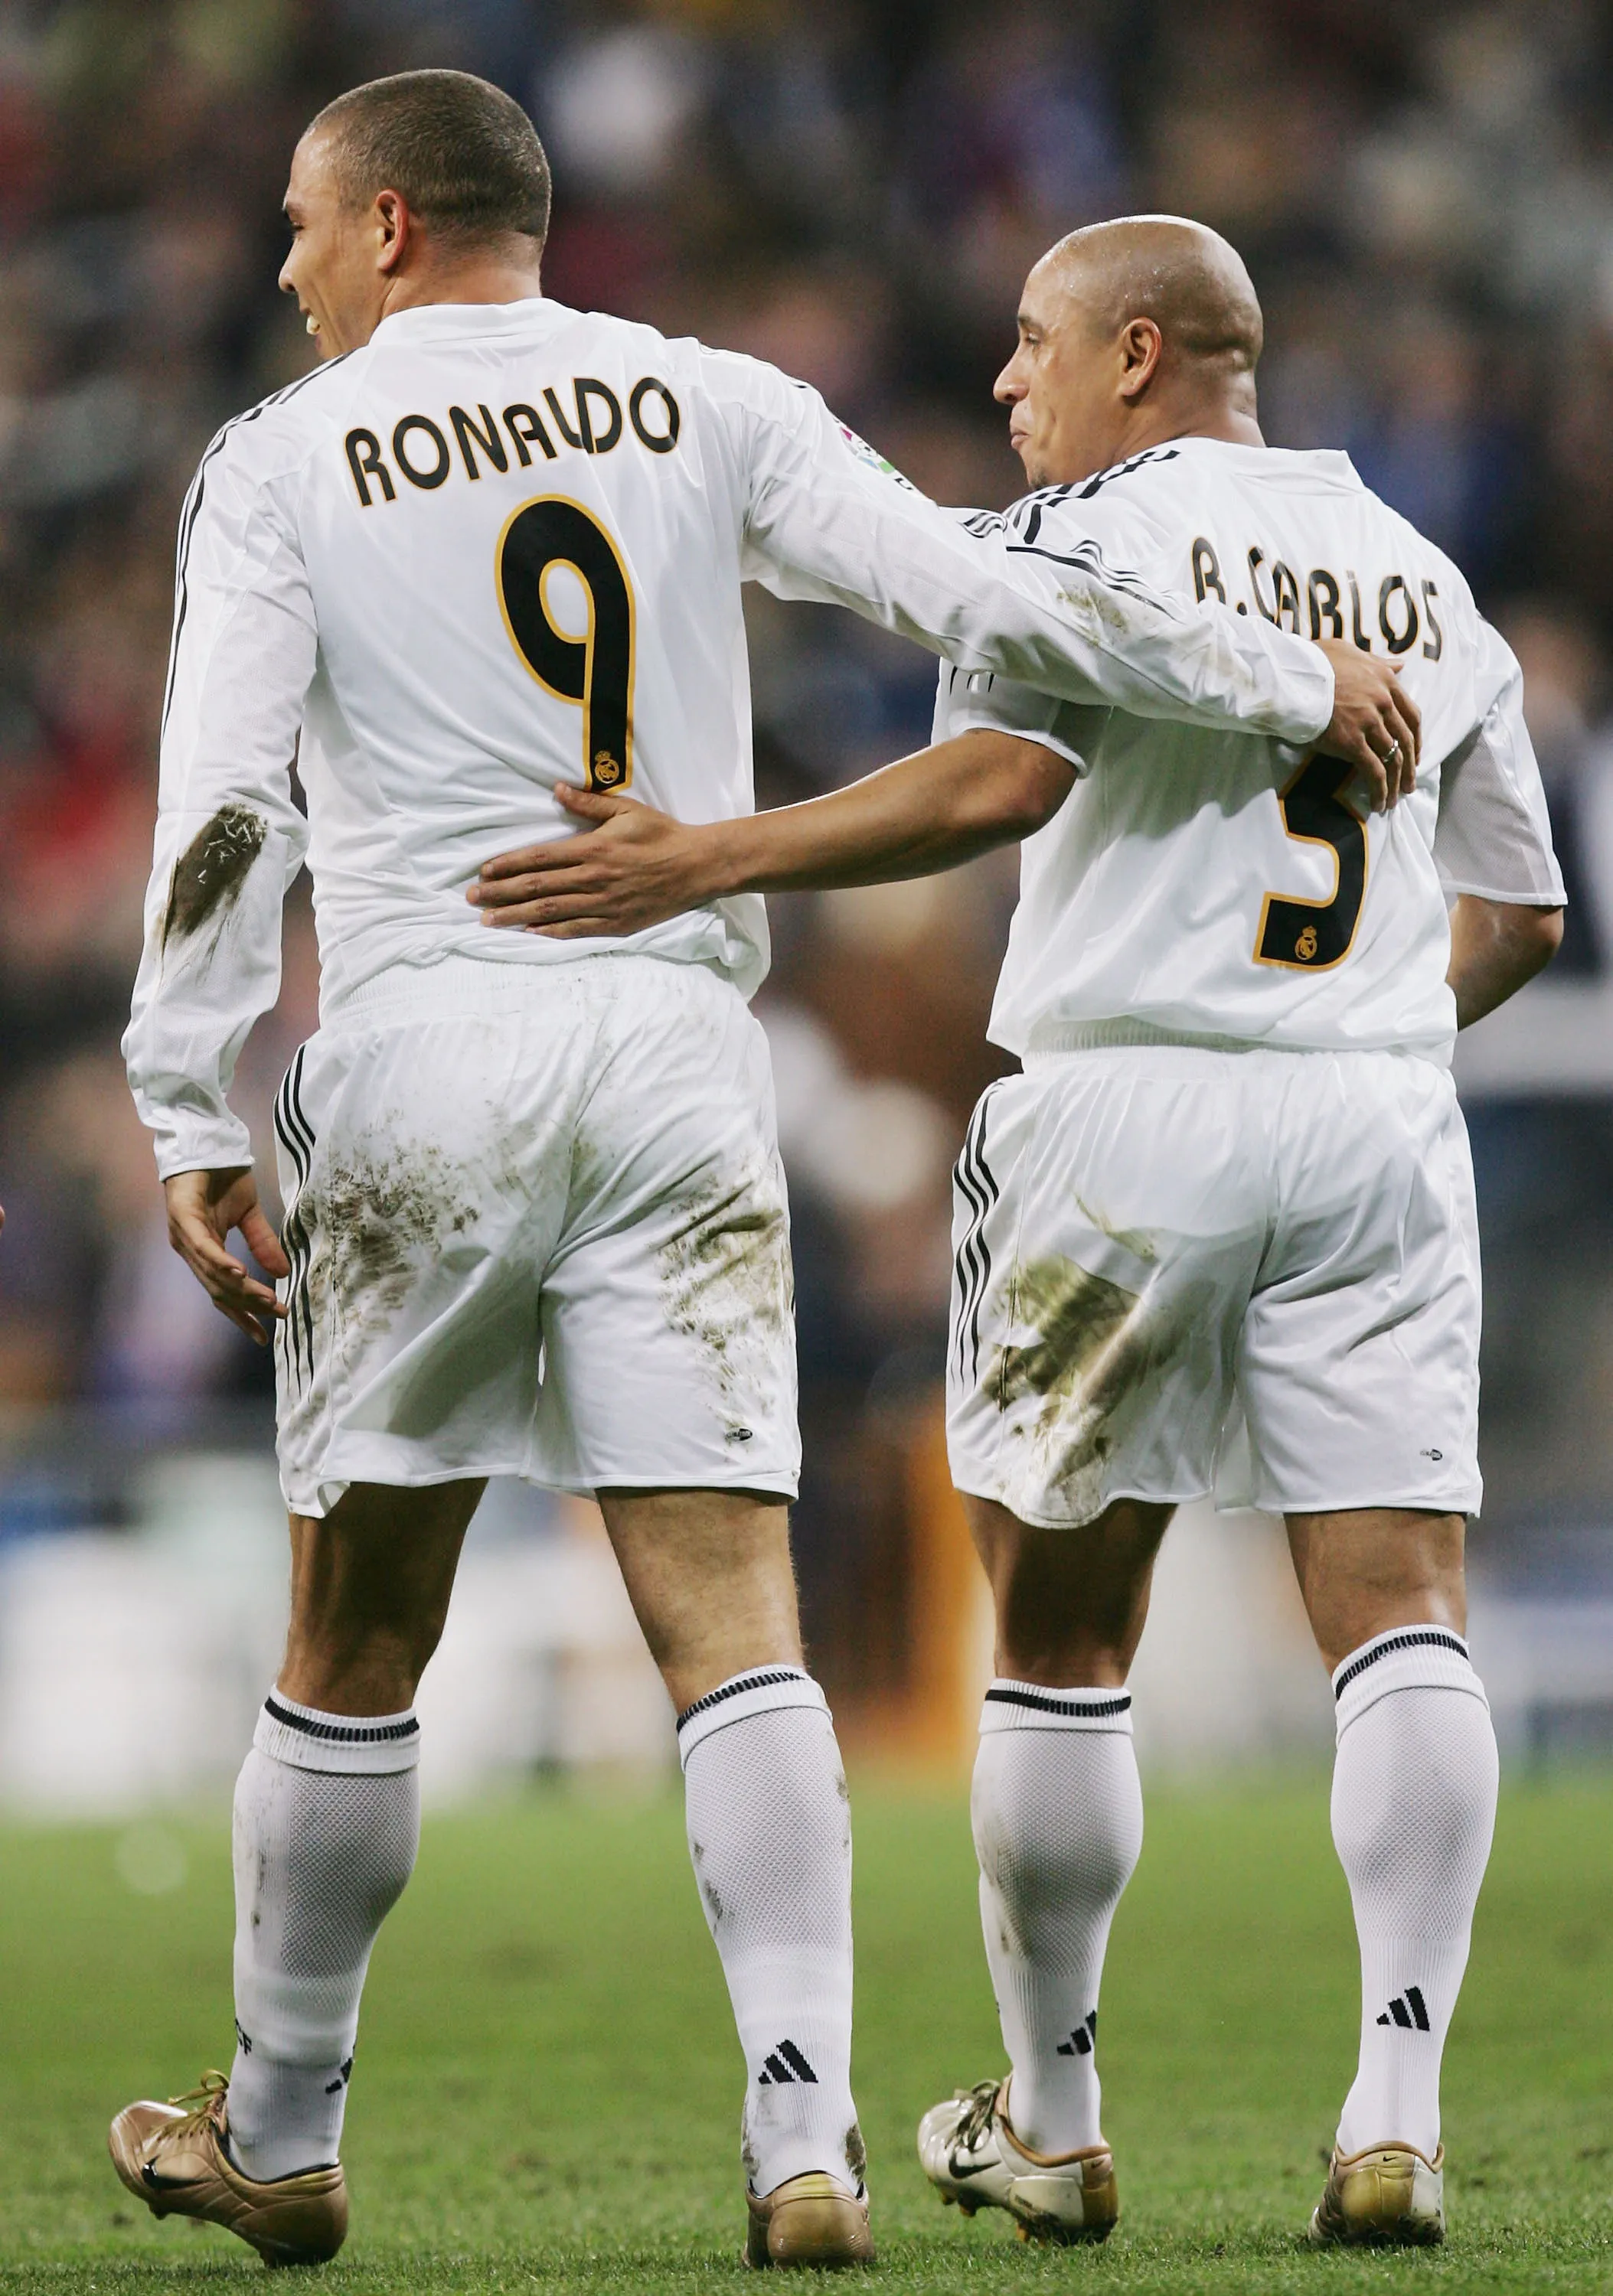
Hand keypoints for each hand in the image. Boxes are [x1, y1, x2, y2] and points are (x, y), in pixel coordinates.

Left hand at [164, 1166, 289, 1345]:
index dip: (241, 1315)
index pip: (221, 1292)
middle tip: (277, 1315)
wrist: (205, 1142)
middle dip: (248, 1306)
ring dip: (241, 1289)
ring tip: (267, 1300)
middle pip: (218, 1289)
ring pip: (213, 1274)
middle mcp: (190, 1250)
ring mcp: (184, 1235)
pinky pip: (203, 1247)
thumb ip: (262, 1243)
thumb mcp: (249, 1213)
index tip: (263, 1336)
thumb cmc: (222, 1176)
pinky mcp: (183, 1217)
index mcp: (204, 1251)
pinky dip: (220, 1262)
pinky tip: (239, 1273)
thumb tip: (283, 1272)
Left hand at [468, 787, 724, 936]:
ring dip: (516, 916)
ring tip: (488, 920)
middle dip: (500, 893)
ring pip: (551, 911)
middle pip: (537, 887)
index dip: (508, 865)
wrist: (697, 867)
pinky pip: (576, 930)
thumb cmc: (662, 835)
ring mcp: (604, 904)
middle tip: (472, 898)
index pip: (540, 858)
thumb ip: (588, 804)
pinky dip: (550, 933)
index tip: (484, 871)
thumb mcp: (627, 811)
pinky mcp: (616, 924)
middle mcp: (593, 878)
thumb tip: (556, 789)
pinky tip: (528, 934)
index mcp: (593, 848)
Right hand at [1316, 640, 1420, 808]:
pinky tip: (1378, 803)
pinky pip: (1373, 771)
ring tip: (1392, 800)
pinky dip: (1379, 790)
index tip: (1414, 752)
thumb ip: (1379, 662)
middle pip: (1405, 739)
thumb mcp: (1352, 652)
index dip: (1415, 737)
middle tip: (1408, 784)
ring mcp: (1370, 723)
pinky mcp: (1353, 743)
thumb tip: (1401, 666)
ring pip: (1393, 759)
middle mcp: (1383, 702)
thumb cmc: (1314, 662)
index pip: (1412, 713)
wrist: (1292, 677)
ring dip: (1395, 783)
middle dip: (1410, 766)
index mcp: (1386, 681)